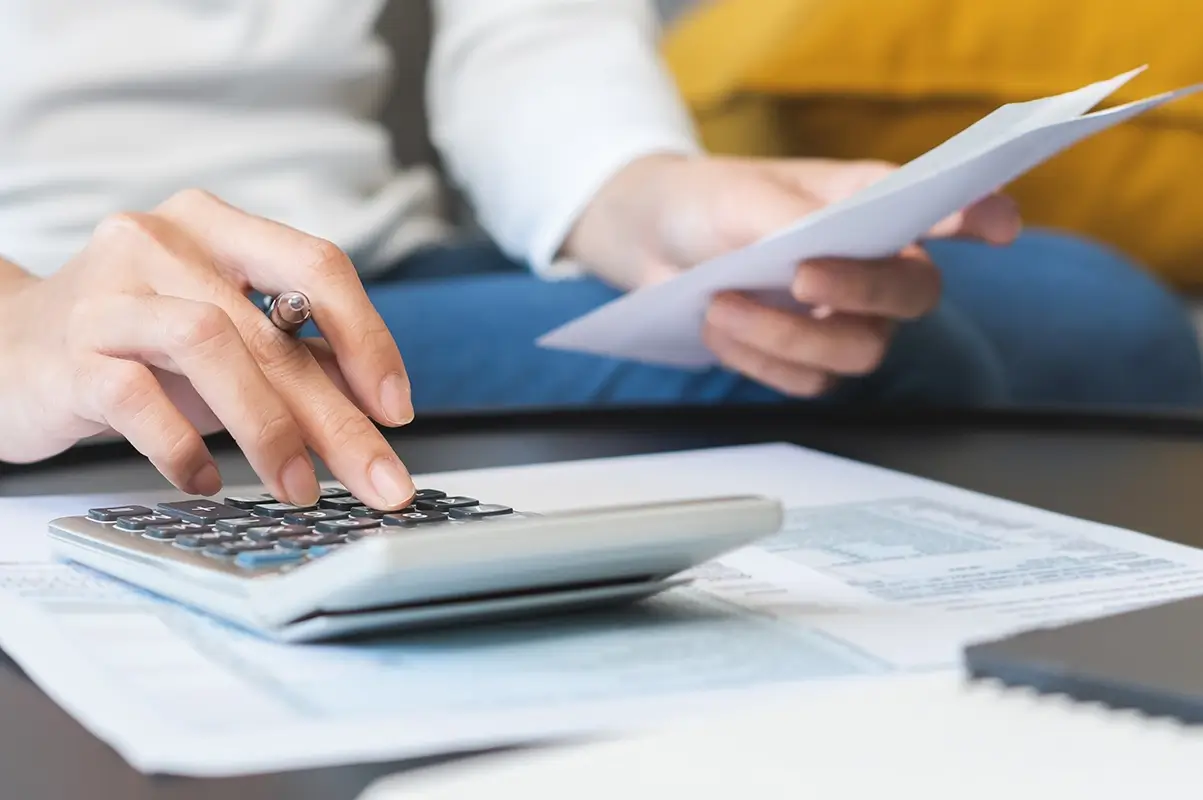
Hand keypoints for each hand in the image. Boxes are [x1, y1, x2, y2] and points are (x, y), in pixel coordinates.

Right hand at [0, 190, 416, 508]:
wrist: (8, 352)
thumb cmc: (137, 346)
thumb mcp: (224, 340)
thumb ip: (292, 358)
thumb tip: (375, 413)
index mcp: (219, 228)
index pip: (318, 266)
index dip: (367, 339)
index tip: (395, 408)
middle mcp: (166, 241)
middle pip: (273, 328)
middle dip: (338, 416)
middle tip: (381, 480)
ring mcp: (111, 290)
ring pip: (210, 345)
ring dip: (267, 428)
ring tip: (297, 487)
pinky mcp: (68, 351)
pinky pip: (136, 397)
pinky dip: (181, 447)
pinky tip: (204, 481)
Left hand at [563, 155, 1020, 395]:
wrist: (653, 242)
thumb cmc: (709, 202)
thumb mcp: (741, 198)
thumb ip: (792, 221)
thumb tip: (826, 246)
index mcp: (869, 201)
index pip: (941, 207)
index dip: (980, 214)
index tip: (999, 225)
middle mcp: (874, 263)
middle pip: (913, 297)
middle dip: (858, 291)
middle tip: (800, 275)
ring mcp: (846, 318)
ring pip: (858, 352)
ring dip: (785, 335)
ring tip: (722, 302)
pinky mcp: (809, 359)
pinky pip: (808, 382)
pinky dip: (759, 359)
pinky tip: (720, 324)